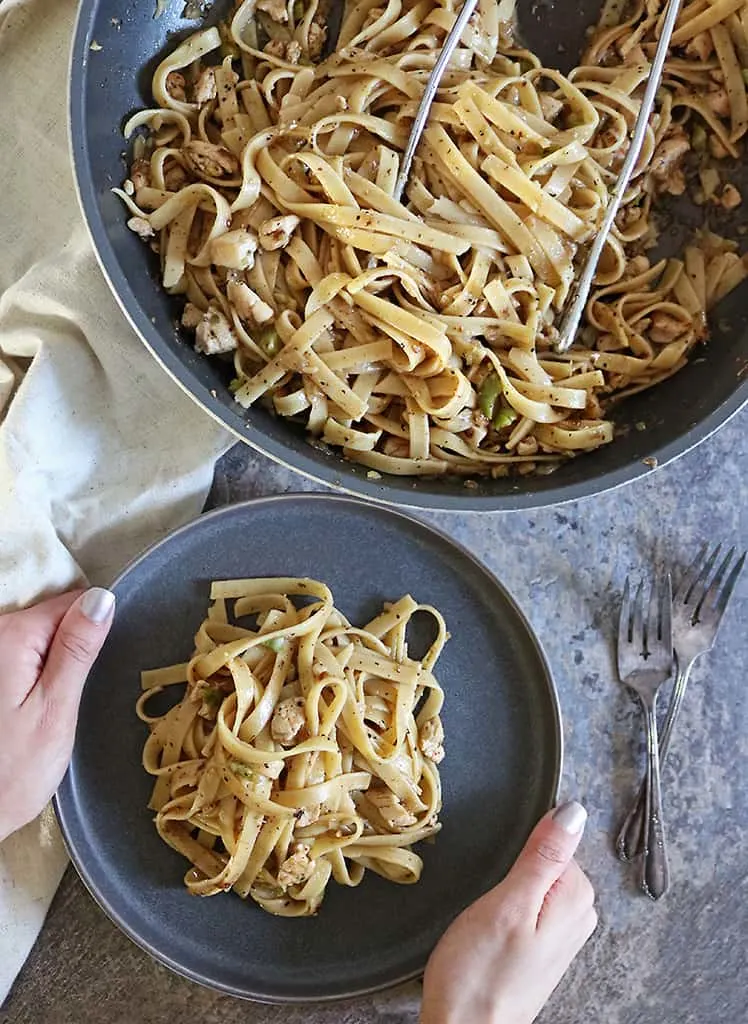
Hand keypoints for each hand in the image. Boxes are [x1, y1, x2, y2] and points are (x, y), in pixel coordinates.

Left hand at [0, 588, 114, 840]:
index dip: (93, 631)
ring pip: (32, 636)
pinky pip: (15, 656)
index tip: (93, 670)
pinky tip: (23, 710)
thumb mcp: (55, 710)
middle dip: (67, 648)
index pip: (72, 603)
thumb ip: (77, 650)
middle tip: (66, 698)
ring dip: (47, 663)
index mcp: (11, 636)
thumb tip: (101, 598)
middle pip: (49, 617)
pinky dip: (28, 675)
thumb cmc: (11, 772)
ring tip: (43, 709)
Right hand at [421, 801, 596, 1023]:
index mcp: (576, 898)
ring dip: (508, 889)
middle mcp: (578, 915)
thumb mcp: (508, 903)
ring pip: (536, 882)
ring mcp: (562, 934)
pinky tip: (491, 928)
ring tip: (487, 918)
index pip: (555, 841)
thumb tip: (573, 812)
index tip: (498, 871)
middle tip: (490, 900)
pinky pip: (530, 904)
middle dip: (513, 869)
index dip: (520, 849)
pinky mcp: (542, 947)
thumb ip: (543, 856)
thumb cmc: (480, 974)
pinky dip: (508, 907)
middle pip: (547, 860)